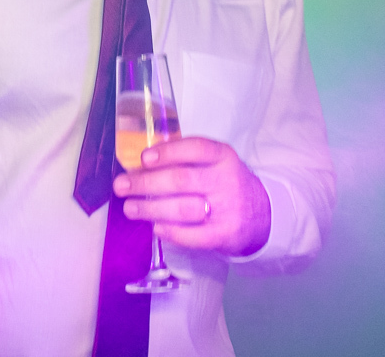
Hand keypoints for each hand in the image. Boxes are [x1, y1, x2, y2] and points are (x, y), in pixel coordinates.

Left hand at [112, 136, 270, 256]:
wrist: (263, 214)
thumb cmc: (224, 184)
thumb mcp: (213, 163)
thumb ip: (184, 160)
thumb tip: (138, 164)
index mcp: (222, 156)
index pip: (195, 148)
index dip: (167, 152)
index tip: (143, 158)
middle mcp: (227, 180)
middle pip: (181, 180)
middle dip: (145, 183)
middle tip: (121, 186)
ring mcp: (228, 209)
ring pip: (183, 208)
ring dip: (151, 208)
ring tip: (130, 208)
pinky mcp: (226, 234)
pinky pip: (193, 235)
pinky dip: (170, 231)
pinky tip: (155, 227)